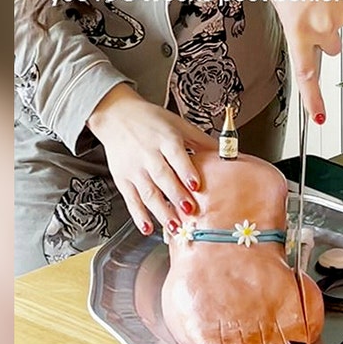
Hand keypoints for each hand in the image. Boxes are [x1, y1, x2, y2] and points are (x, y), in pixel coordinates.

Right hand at [87, 84, 216, 233]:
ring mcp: (134, 168)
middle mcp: (148, 154)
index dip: (186, 171)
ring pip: (148, 192)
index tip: (196, 186)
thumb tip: (226, 153)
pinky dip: (138, 216)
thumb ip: (200, 140)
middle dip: (176, 195)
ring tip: (173, 225)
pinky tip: (147, 227)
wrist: (116, 115)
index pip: (176, 156)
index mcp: (165, 139)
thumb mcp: (178, 124)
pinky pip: (131, 200)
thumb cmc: (150, 120)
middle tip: (189, 211)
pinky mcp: (122, 179)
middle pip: (162, 177)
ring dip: (160, 211)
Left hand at [270, 0, 342, 123]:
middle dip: (323, 35)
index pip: (306, 73)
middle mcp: (323, 27)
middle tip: (314, 8)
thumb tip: (301, 36)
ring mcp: (342, 16)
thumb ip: (290, 22)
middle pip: (329, 48)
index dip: (314, 100)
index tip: (320, 118)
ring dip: (332, 14)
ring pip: (339, 28)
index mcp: (298, 28)